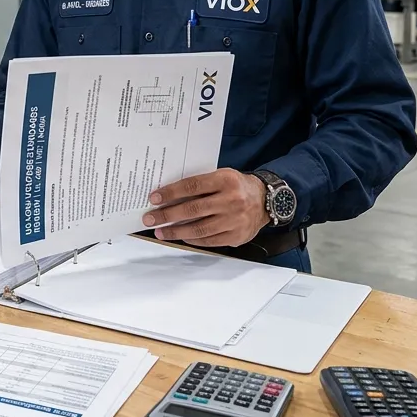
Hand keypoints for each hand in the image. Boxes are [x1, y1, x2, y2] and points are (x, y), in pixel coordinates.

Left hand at [142, 169, 268, 246]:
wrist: (266, 200)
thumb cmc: (237, 186)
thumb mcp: (221, 176)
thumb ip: (200, 184)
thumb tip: (169, 196)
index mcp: (225, 180)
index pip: (192, 186)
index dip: (171, 193)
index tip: (154, 198)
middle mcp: (231, 200)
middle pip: (192, 209)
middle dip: (167, 215)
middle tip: (150, 219)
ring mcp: (235, 220)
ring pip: (199, 229)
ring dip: (176, 232)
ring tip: (161, 232)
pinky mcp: (237, 236)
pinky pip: (210, 240)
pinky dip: (193, 240)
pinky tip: (182, 237)